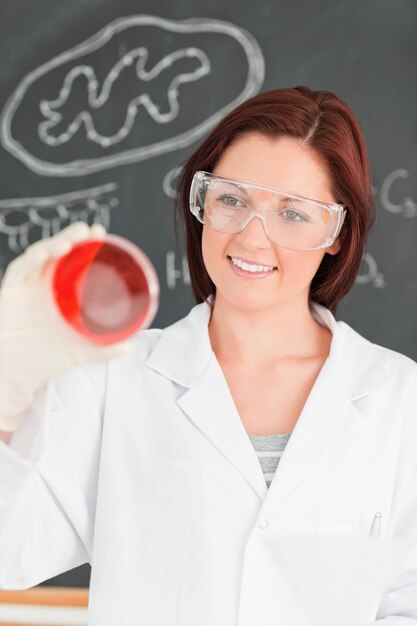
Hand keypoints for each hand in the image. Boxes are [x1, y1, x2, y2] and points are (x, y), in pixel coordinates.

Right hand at [0, 222, 129, 431]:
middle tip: (92, 231)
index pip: (71, 261)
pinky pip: (19, 270)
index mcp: (59, 292)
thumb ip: (103, 350)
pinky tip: (46, 253)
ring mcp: (25, 287)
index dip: (84, 245)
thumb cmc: (45, 360)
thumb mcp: (80, 353)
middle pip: (57, 251)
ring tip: (71, 241)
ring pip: (39, 256)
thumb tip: (128, 347)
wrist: (17, 376)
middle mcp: (41, 284)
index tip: (101, 235)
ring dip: (54, 244)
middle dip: (73, 237)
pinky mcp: (9, 293)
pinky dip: (32, 259)